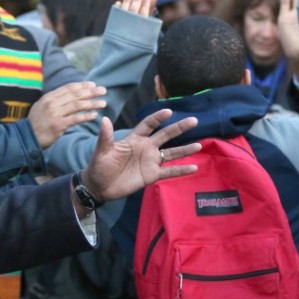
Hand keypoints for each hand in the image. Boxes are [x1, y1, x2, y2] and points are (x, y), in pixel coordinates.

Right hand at [29, 82, 107, 148]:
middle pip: (75, 94)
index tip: (93, 85)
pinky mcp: (57, 125)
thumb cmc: (37, 124)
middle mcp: (52, 103)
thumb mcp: (42, 107)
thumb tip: (71, 96)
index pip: (69, 88)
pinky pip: (75, 118)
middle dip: (91, 92)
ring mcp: (54, 113)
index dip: (82, 85)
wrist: (25, 138)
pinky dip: (86, 116)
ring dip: (92, 103)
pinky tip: (95, 115)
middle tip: (103, 91)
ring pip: (77, 105)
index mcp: (49, 97)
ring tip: (103, 103)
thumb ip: (55, 101)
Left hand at [82, 110, 201, 202]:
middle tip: (193, 120)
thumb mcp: (101, 151)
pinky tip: (194, 167)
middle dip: (179, 128)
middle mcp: (146, 148)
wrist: (99, 187)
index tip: (168, 111)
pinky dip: (181, 170)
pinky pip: (170, 171)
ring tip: (199, 145)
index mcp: (134, 139)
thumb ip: (105, 137)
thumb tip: (104, 119)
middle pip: (165, 135)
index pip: (148, 125)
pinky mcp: (153, 175)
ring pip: (171, 153)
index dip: (157, 118)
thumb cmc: (99, 166)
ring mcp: (151, 161)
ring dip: (185, 149)